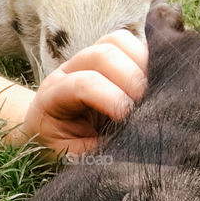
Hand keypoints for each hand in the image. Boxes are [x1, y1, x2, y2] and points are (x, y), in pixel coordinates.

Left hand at [22, 29, 147, 156]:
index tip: (127, 118)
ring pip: (117, 42)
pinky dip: (147, 58)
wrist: (47, 136)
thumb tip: (132, 146)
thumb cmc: (60, 150)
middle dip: (130, 78)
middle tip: (143, 107)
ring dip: (141, 64)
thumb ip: (97, 152)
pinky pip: (130, 45)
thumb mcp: (72, 158)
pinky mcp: (106, 59)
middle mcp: (69, 71)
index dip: (111, 98)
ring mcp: (87, 61)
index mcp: (53, 96)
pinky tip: (152, 84)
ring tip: (149, 94)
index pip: (83, 84)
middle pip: (102, 55)